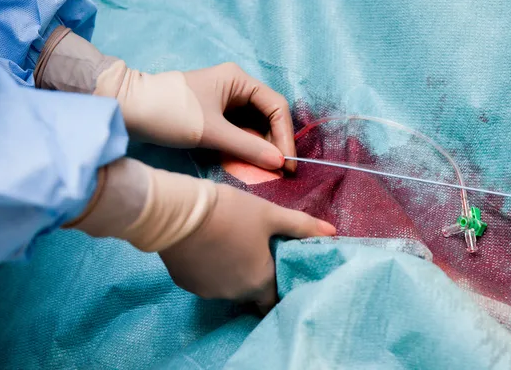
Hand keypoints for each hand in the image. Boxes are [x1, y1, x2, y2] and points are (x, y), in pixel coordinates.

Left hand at [96, 62, 296, 171]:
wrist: (128, 109)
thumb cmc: (170, 113)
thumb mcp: (211, 132)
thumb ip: (247, 147)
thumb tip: (279, 163)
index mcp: (239, 80)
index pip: (276, 106)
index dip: (285, 136)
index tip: (287, 163)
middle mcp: (236, 86)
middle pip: (268, 116)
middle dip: (275, 143)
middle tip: (280, 170)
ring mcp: (224, 100)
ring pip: (254, 125)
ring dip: (261, 147)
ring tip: (267, 170)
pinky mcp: (214, 114)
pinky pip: (239, 130)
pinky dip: (245, 146)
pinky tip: (249, 162)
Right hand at [159, 183, 335, 311]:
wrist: (178, 212)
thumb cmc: (230, 212)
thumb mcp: (269, 214)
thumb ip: (302, 226)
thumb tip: (333, 232)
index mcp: (260, 281)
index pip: (276, 298)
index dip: (281, 286)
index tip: (281, 271)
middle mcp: (235, 293)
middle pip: (251, 292)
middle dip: (256, 277)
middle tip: (256, 253)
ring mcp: (209, 291)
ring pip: (227, 287)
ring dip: (232, 273)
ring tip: (232, 246)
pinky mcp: (187, 284)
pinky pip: (206, 281)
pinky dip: (210, 269)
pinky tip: (209, 248)